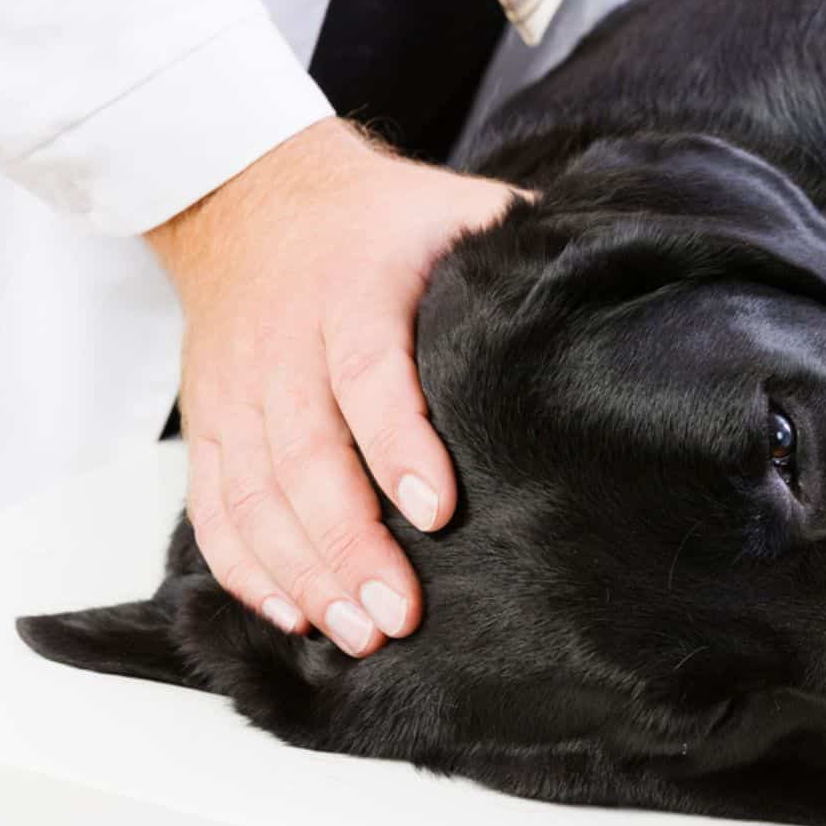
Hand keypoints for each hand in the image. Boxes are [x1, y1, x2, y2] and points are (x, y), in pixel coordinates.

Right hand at [145, 118, 526, 655]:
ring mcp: (237, 387)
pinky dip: (244, 566)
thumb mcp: (455, 208)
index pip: (368, 372)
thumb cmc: (380, 217)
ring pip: (254, 492)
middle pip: (305, 454)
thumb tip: (616, 269)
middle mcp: (285, 343)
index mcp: (354, 289)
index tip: (437, 511)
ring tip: (356, 631)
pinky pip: (214, 503)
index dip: (399, 443)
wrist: (250, 194)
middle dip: (349, 542)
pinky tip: (293, 613)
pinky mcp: (209, 420)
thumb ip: (522, 243)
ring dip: (301, 569)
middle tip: (399, 612)